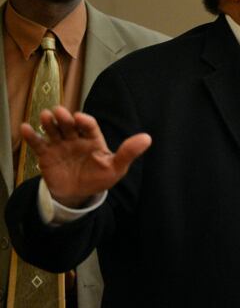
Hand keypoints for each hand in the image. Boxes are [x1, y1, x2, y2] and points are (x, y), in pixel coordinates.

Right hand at [20, 106, 150, 207]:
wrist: (79, 195)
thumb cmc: (99, 178)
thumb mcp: (116, 168)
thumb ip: (128, 153)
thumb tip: (147, 138)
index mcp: (94, 139)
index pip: (90, 126)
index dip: (85, 121)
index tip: (80, 118)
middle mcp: (76, 138)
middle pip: (70, 125)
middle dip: (65, 118)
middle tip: (59, 112)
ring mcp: (60, 145)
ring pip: (54, 130)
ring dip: (49, 123)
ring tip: (45, 117)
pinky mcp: (46, 155)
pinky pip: (38, 144)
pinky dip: (31, 136)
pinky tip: (25, 129)